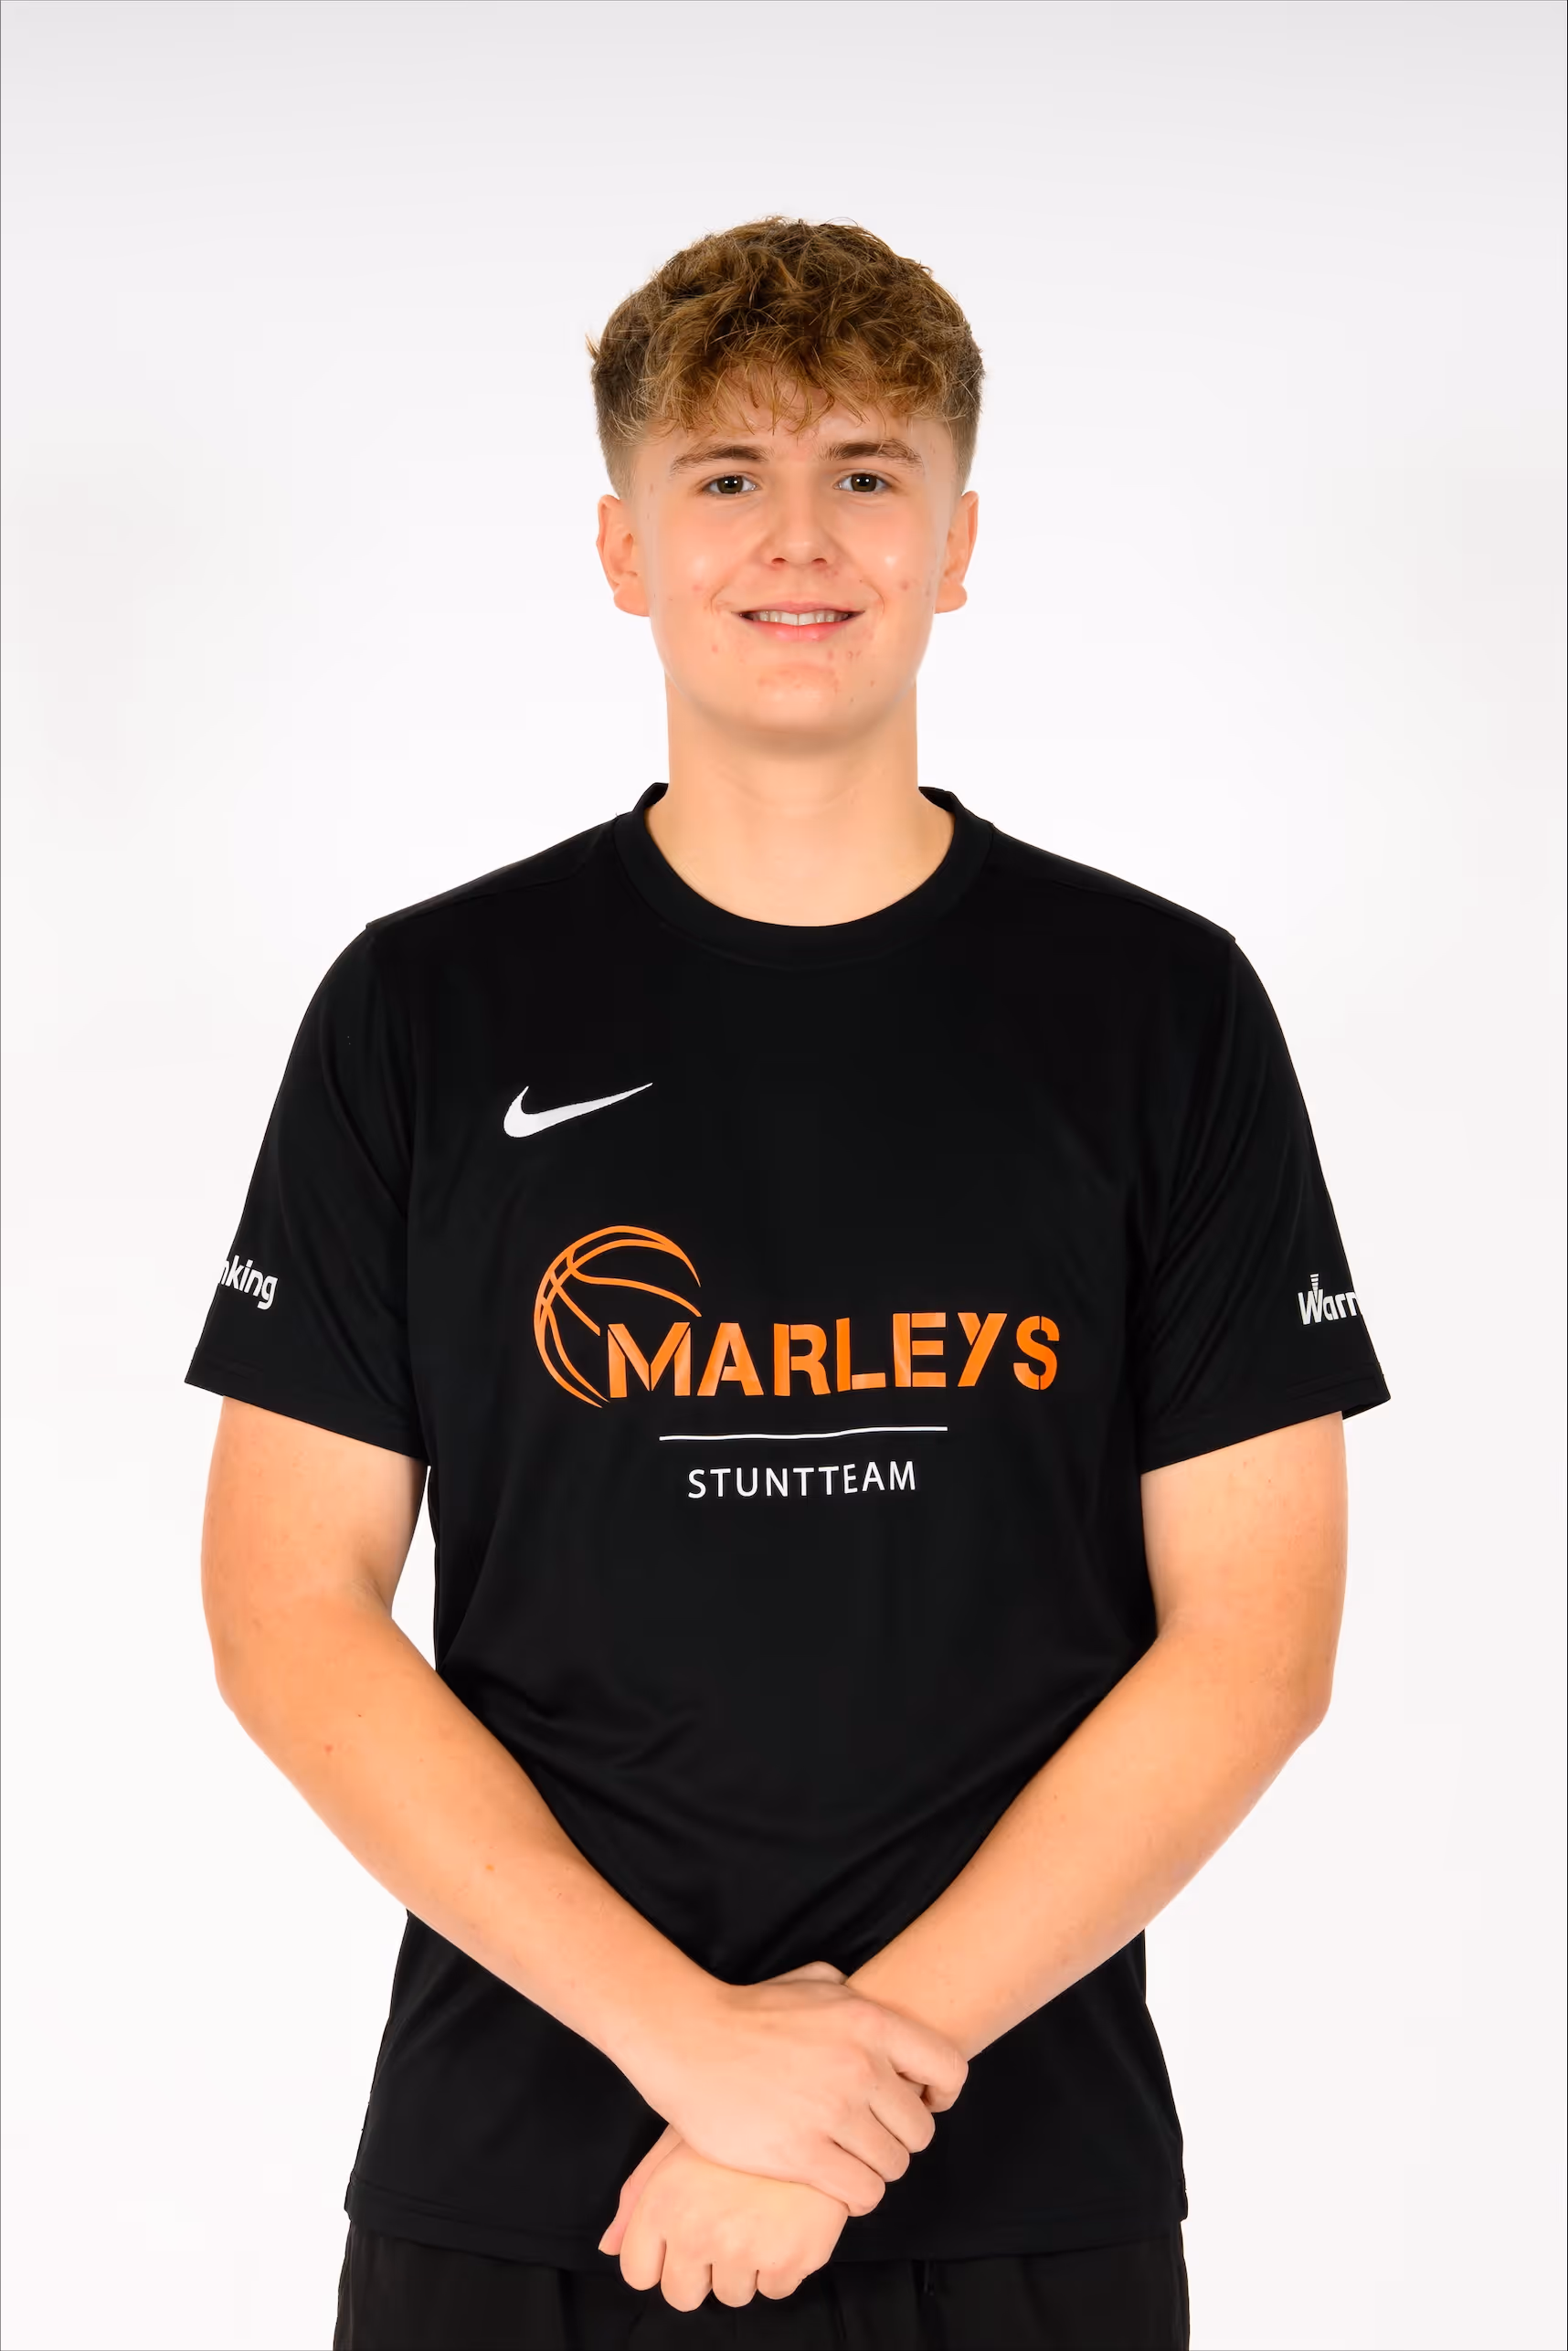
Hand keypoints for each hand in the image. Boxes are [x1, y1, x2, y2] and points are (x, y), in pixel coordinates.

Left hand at [599, 2127, 847, 2309]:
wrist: (815, 2099)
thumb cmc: (741, 2116)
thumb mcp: (679, 2139)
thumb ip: (638, 2194)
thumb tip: (607, 2246)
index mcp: (664, 2200)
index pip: (637, 2272)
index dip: (659, 2256)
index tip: (682, 2235)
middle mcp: (698, 2230)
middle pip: (681, 2295)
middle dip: (700, 2270)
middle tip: (725, 2225)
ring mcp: (745, 2248)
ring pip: (733, 2294)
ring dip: (745, 2265)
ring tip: (760, 2212)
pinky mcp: (790, 2258)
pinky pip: (775, 2289)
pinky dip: (784, 2263)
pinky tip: (788, 2218)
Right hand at [630, 1960, 966, 2213]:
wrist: (689, 2041)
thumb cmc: (749, 2012)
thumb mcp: (811, 1982)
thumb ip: (853, 1993)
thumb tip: (877, 2005)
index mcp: (868, 2021)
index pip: (948, 2069)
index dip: (942, 2094)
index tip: (923, 2102)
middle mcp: (859, 2066)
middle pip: (920, 2130)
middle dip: (902, 2137)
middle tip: (874, 2135)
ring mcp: (831, 2112)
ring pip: (894, 2165)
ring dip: (877, 2168)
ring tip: (852, 2159)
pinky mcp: (802, 2153)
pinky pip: (862, 2192)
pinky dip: (857, 2195)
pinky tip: (838, 2184)